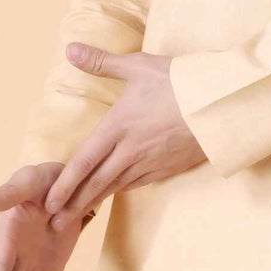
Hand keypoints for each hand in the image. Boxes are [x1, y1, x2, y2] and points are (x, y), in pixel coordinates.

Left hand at [43, 48, 205, 232]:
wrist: (222, 105)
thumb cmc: (180, 83)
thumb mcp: (138, 66)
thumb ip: (101, 62)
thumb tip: (70, 48)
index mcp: (118, 127)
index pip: (84, 161)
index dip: (64, 183)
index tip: (48, 200)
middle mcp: (130, 151)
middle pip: (96, 183)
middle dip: (73, 204)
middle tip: (56, 223)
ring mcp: (149, 163)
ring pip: (115, 187)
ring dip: (94, 203)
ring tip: (76, 217)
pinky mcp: (167, 168)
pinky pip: (136, 184)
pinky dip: (119, 192)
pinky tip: (112, 195)